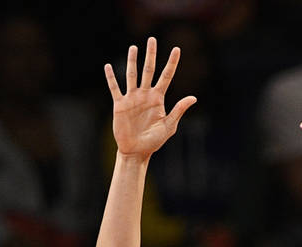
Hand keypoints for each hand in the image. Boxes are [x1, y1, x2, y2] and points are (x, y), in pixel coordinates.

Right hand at [104, 37, 195, 158]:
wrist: (136, 151)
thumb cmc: (154, 141)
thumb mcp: (169, 125)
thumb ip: (179, 110)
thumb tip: (194, 97)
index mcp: (158, 98)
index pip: (166, 76)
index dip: (172, 63)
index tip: (177, 49)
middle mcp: (145, 95)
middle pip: (148, 70)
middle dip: (151, 55)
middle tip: (152, 39)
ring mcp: (132, 99)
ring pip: (132, 75)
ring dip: (132, 61)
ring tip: (133, 47)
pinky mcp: (120, 105)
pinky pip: (115, 88)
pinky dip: (111, 78)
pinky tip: (108, 66)